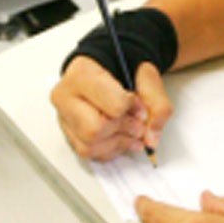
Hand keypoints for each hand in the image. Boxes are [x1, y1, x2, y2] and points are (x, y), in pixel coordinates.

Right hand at [51, 56, 171, 160]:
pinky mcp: (70, 134)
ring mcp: (65, 117)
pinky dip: (110, 151)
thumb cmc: (122, 69)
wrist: (110, 68)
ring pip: (89, 147)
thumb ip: (157, 104)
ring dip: (118, 144)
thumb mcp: (147, 76)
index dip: (132, 110)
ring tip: (132, 133)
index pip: (112, 105)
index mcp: (82, 74)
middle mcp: (66, 96)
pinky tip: (121, 139)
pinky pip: (88, 154)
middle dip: (123, 130)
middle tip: (137, 124)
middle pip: (94, 130)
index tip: (140, 107)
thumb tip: (151, 137)